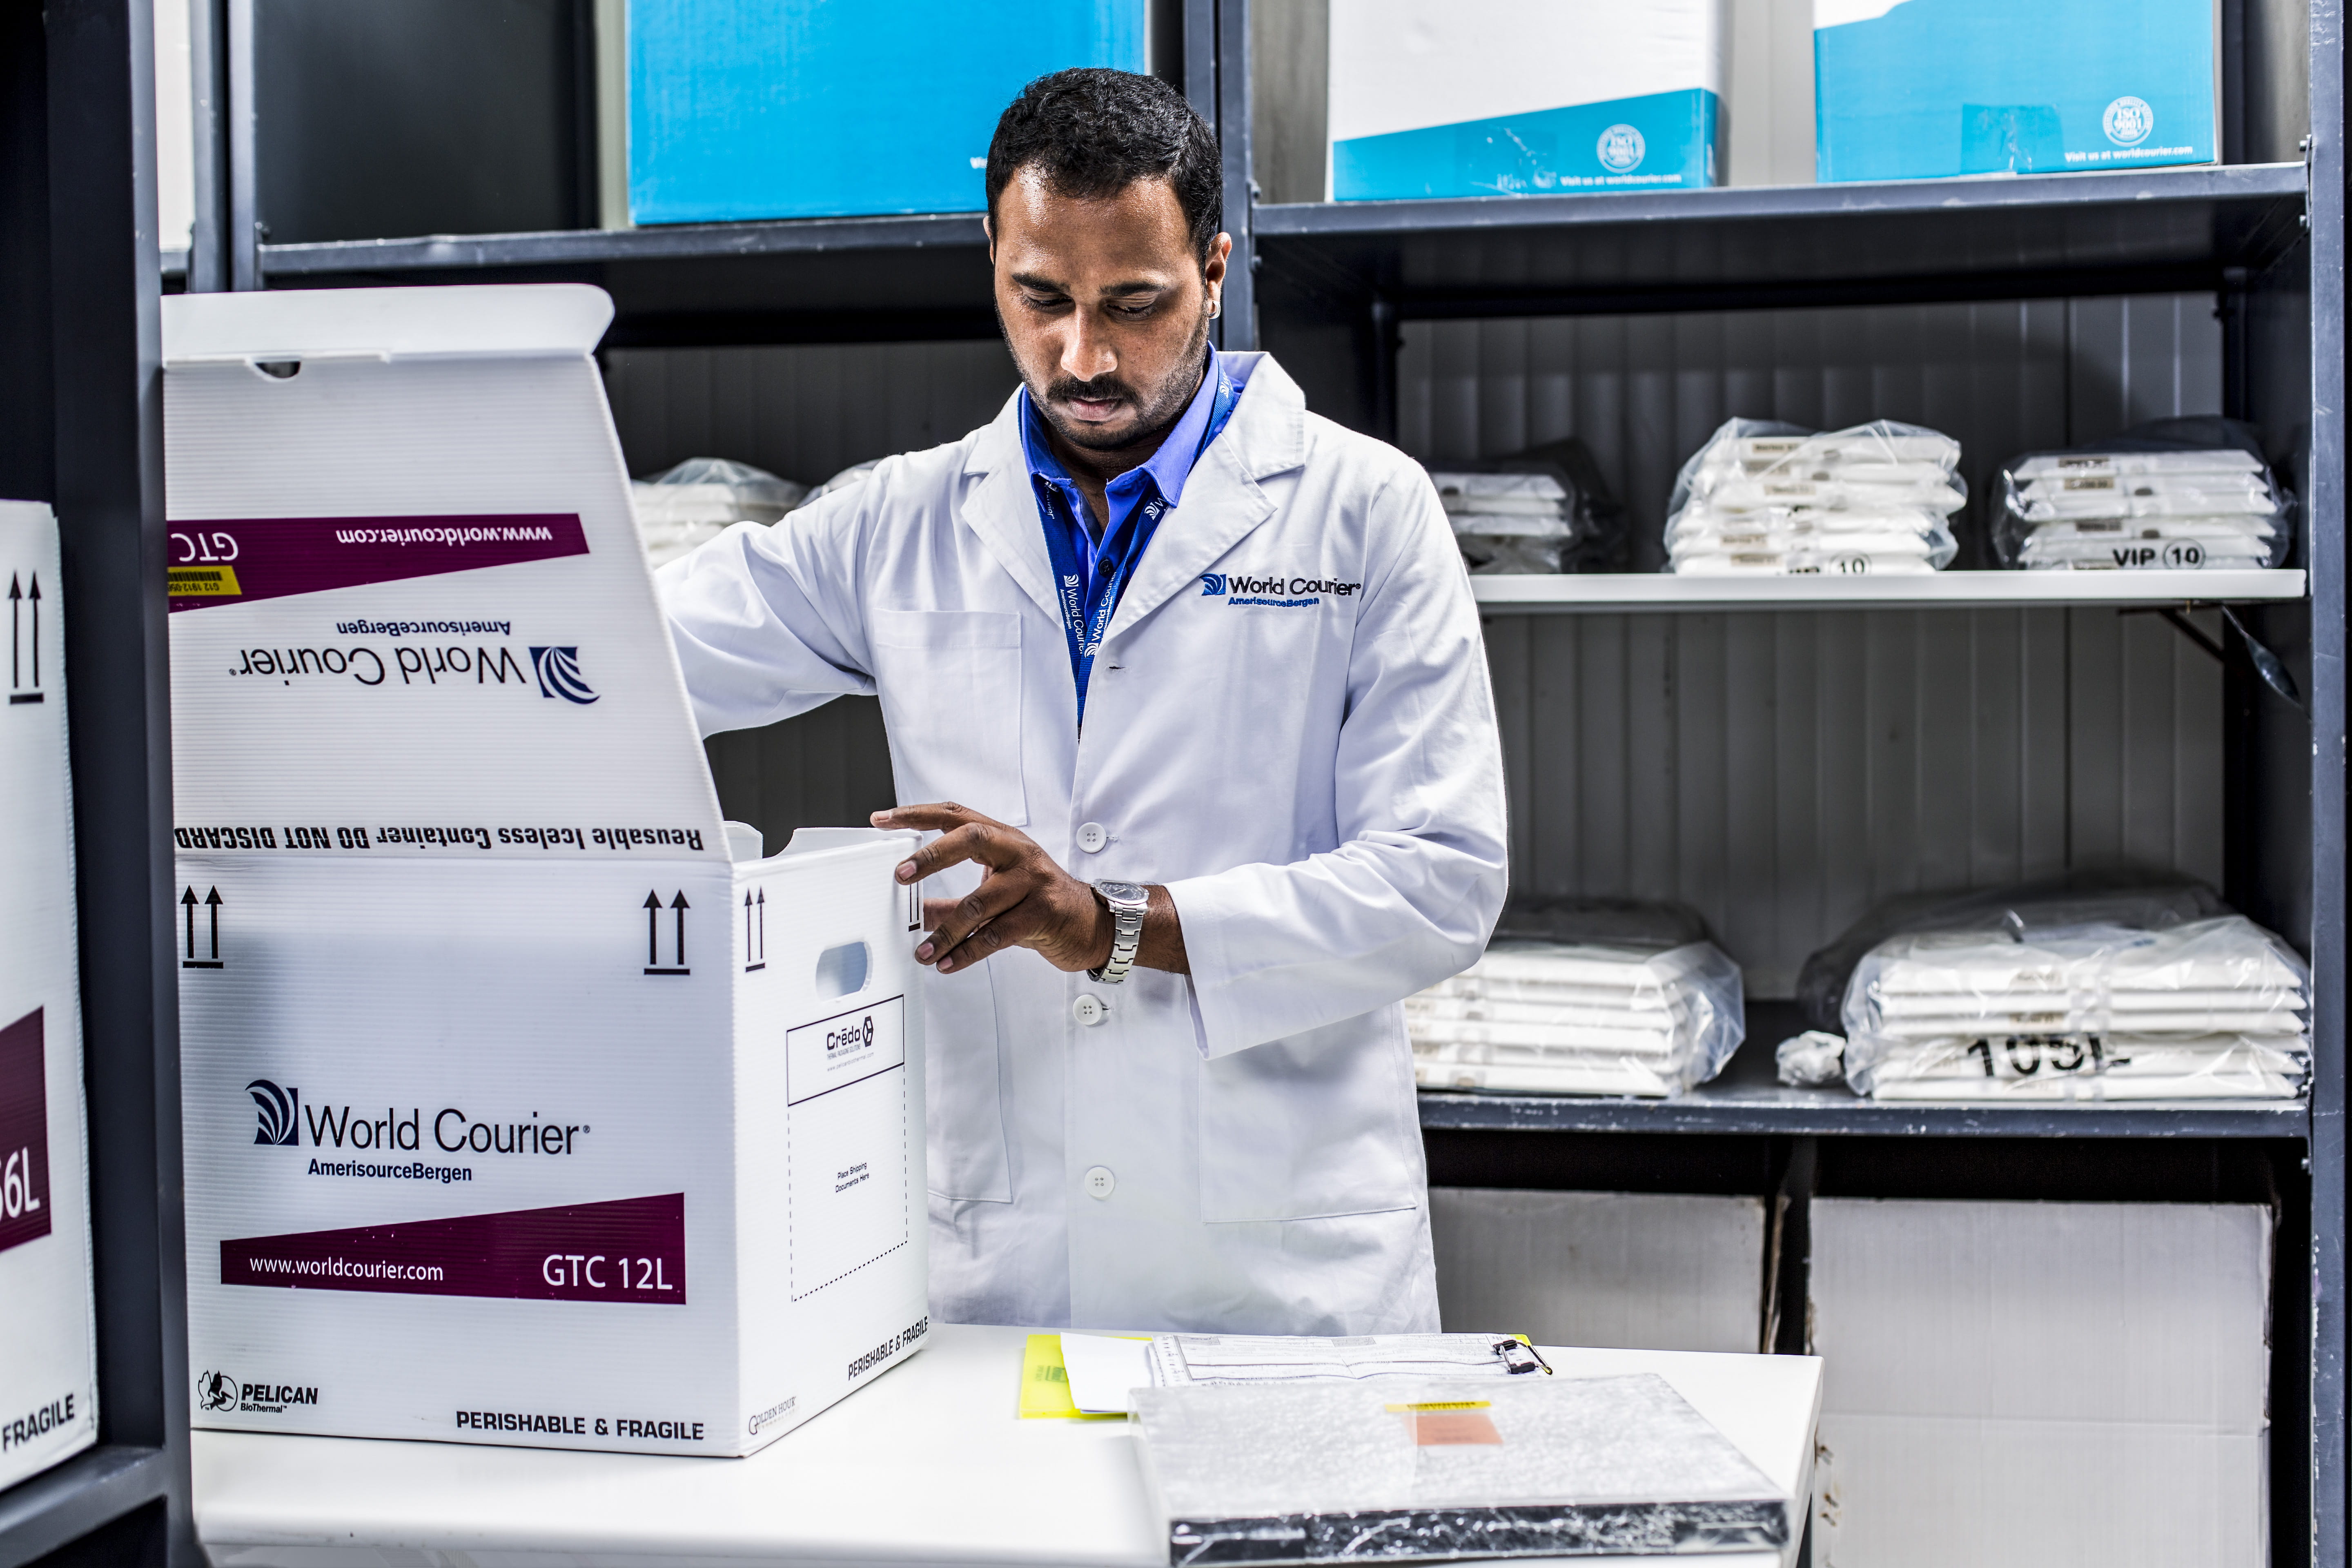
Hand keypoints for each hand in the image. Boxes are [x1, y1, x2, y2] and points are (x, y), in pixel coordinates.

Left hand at [869, 803, 1111, 974]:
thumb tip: (913, 914)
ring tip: (924, 952)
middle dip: (932, 856)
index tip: (883, 820)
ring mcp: (1033, 881)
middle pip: (971, 838)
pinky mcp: (1043, 912)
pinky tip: (949, 962)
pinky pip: (998, 934)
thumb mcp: (993, 893)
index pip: (955, 814)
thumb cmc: (1038, 903)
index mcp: (1002, 839)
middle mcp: (1018, 852)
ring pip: (980, 901)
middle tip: (901, 875)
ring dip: (946, 931)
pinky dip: (969, 951)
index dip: (917, 814)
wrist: (1090, 925)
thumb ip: (951, 901)